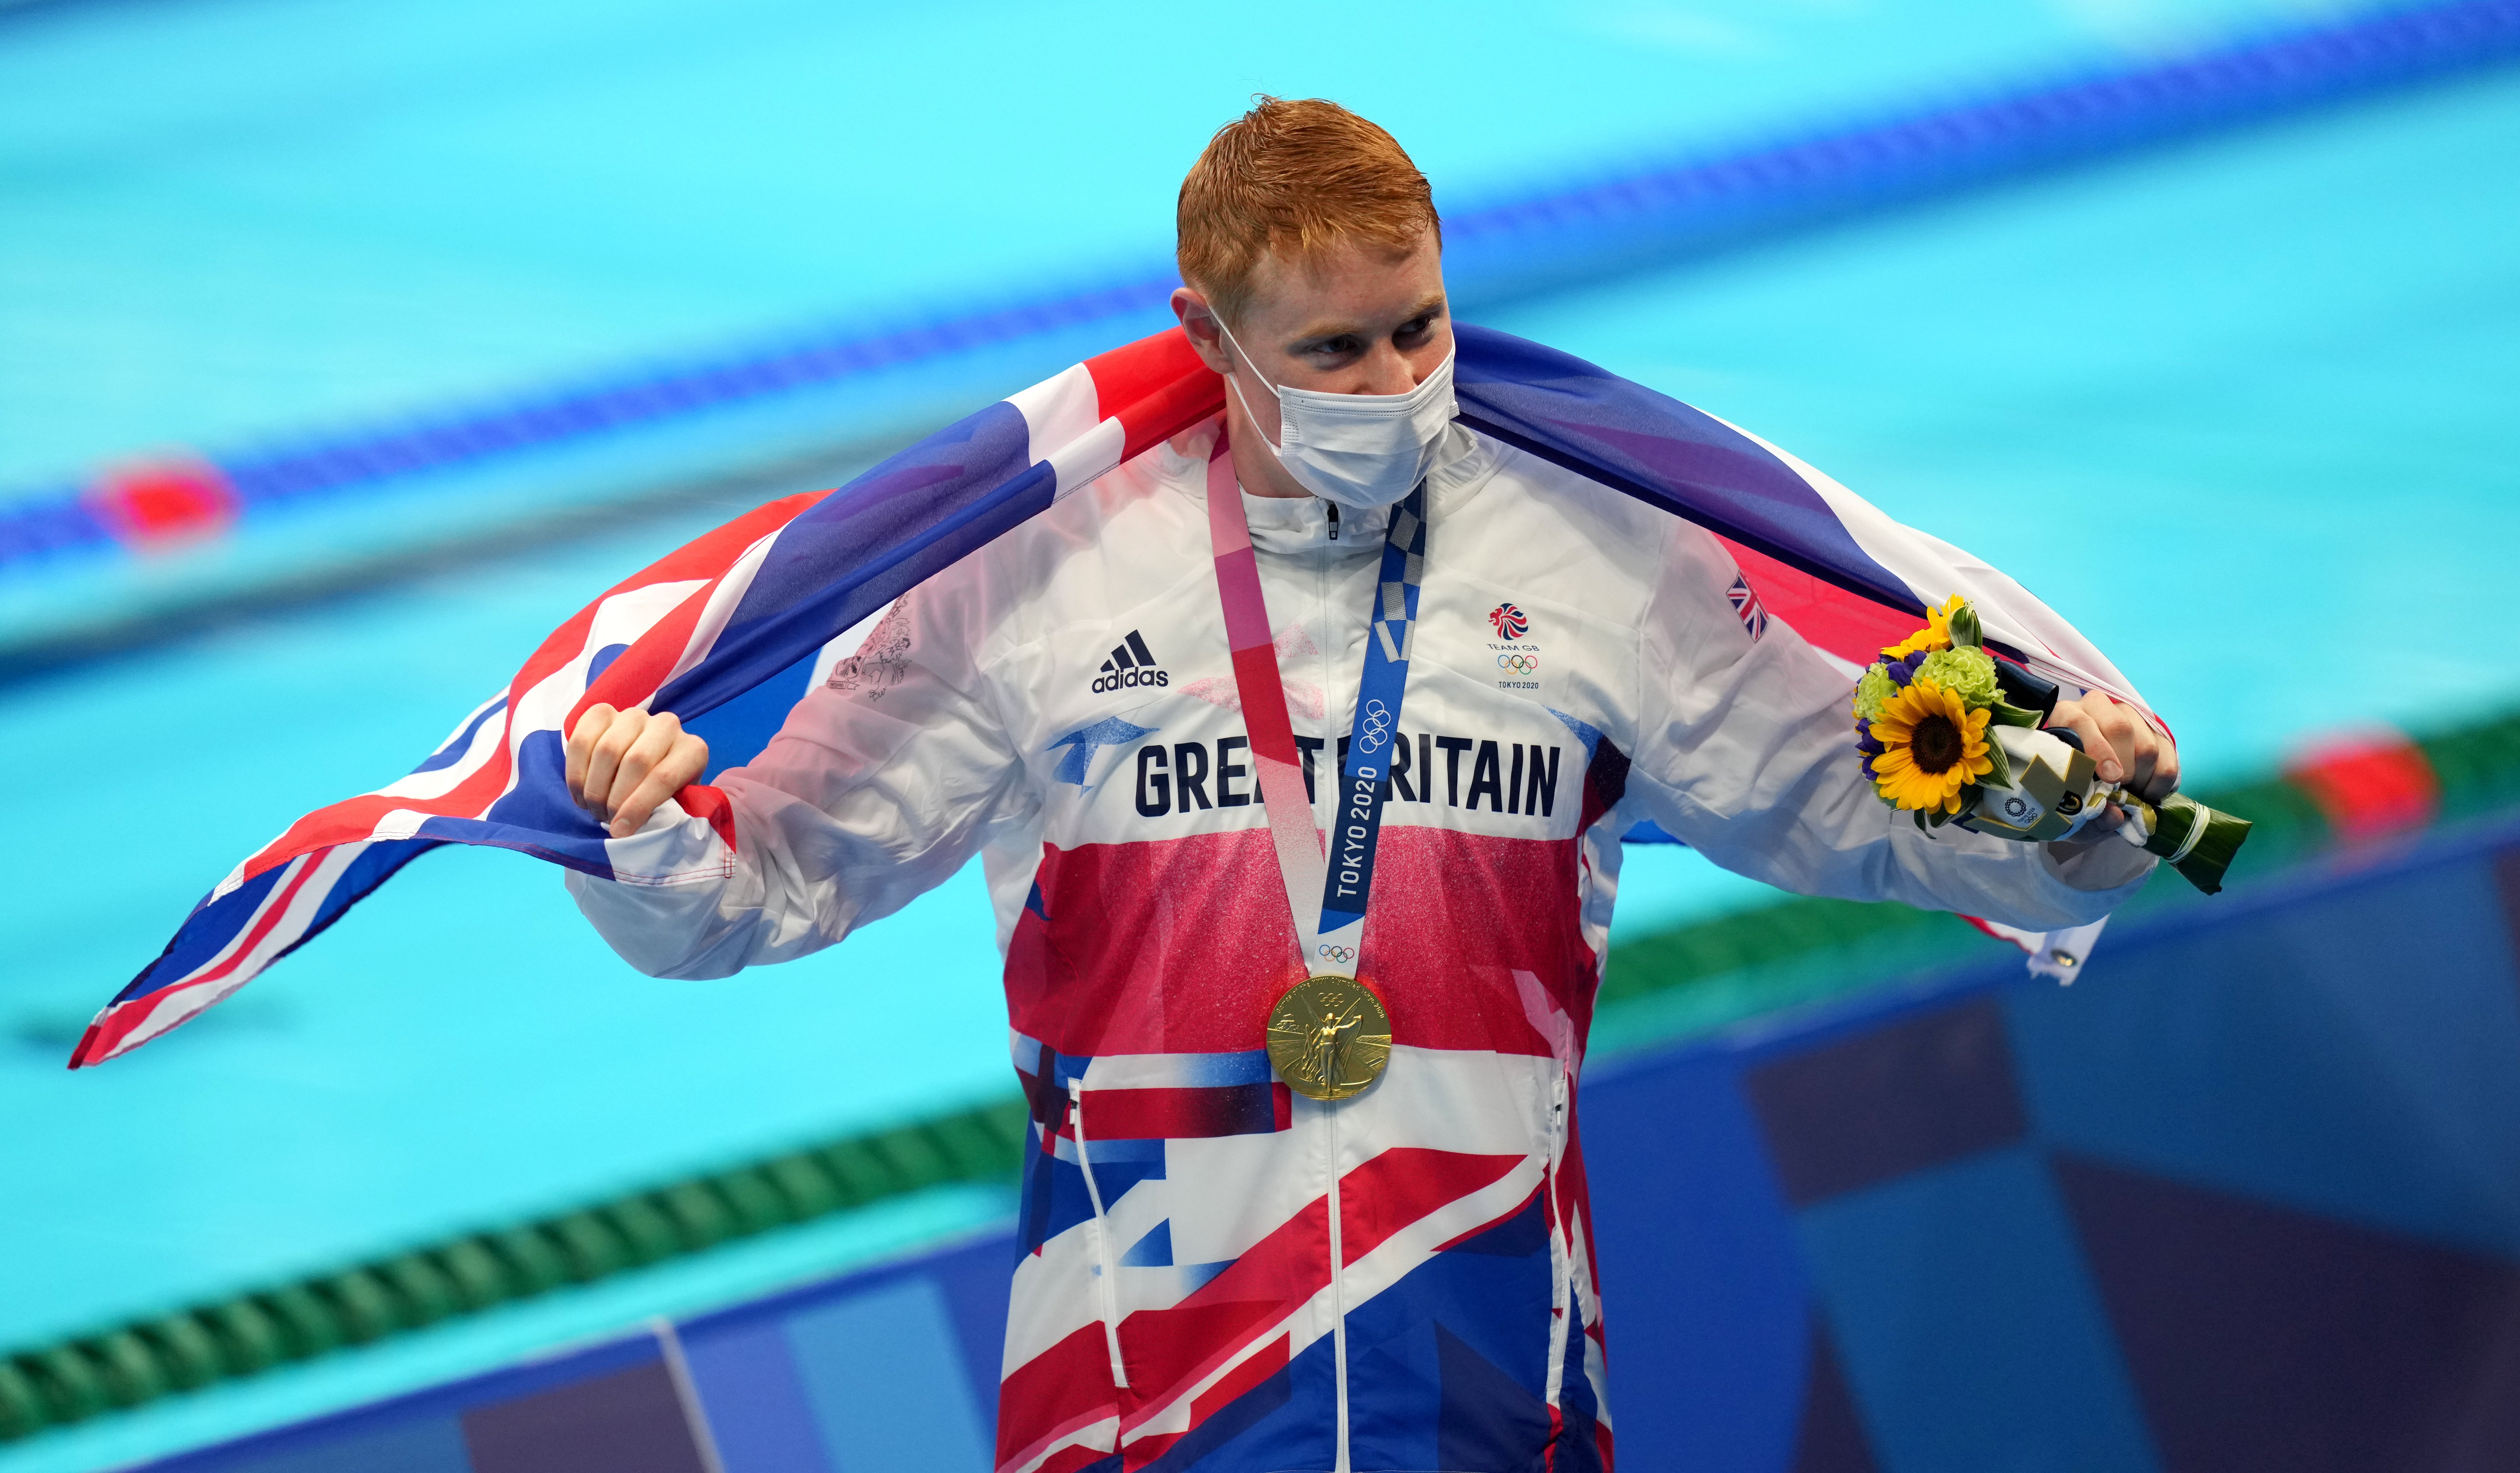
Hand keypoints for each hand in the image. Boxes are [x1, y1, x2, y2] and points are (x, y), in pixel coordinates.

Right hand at [565, 705, 709, 837]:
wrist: (645, 764)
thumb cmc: (662, 793)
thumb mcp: (673, 804)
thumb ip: (665, 813)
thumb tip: (638, 829)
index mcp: (692, 750)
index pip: (664, 777)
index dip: (638, 807)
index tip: (620, 831)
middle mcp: (667, 725)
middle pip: (635, 761)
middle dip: (615, 799)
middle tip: (606, 820)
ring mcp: (635, 716)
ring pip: (606, 750)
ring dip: (593, 788)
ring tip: (594, 809)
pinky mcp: (603, 712)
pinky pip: (581, 740)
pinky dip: (575, 773)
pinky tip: (579, 794)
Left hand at [2046, 692, 2178, 802]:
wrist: (2091, 778)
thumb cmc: (2071, 786)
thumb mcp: (2068, 801)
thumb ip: (2084, 810)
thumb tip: (2113, 816)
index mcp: (2066, 716)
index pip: (2080, 721)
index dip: (2097, 749)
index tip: (2109, 778)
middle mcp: (2099, 708)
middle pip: (2120, 728)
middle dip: (2123, 766)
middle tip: (2120, 789)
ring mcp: (2130, 716)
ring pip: (2146, 745)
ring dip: (2141, 778)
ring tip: (2129, 794)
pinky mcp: (2155, 731)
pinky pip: (2168, 756)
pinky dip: (2160, 781)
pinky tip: (2146, 793)